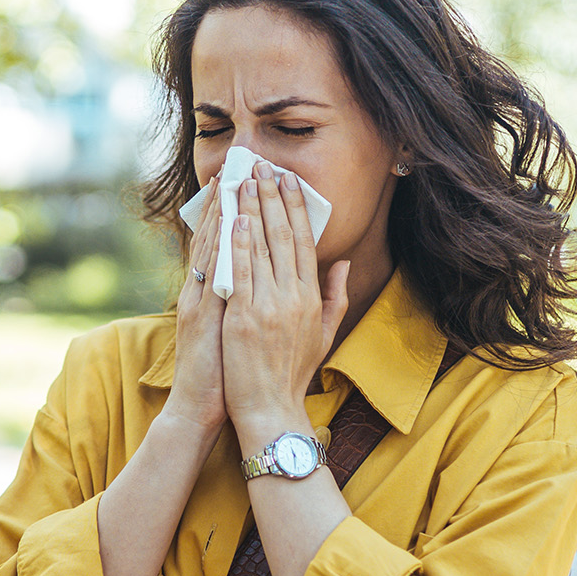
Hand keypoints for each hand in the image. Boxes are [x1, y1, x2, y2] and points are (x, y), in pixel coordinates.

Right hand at [164, 176, 227, 433]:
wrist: (199, 409)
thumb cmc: (224, 374)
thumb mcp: (236, 332)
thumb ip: (245, 303)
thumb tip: (264, 281)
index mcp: (212, 295)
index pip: (224, 245)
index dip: (234, 213)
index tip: (247, 182)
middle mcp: (201, 292)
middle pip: (213, 237)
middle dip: (226, 201)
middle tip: (238, 166)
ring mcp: (198, 301)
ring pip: (209, 248)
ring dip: (220, 213)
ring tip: (230, 180)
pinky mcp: (198, 315)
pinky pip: (209, 274)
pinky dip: (217, 246)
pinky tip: (228, 223)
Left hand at [222, 164, 350, 436]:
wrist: (271, 409)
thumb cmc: (294, 374)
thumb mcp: (324, 334)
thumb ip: (335, 295)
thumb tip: (343, 262)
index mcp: (311, 298)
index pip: (304, 242)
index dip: (296, 208)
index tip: (289, 181)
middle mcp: (292, 297)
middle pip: (283, 236)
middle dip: (272, 197)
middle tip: (263, 166)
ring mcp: (268, 306)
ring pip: (260, 248)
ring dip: (252, 210)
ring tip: (243, 180)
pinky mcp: (243, 317)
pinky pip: (240, 272)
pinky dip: (237, 244)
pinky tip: (234, 219)